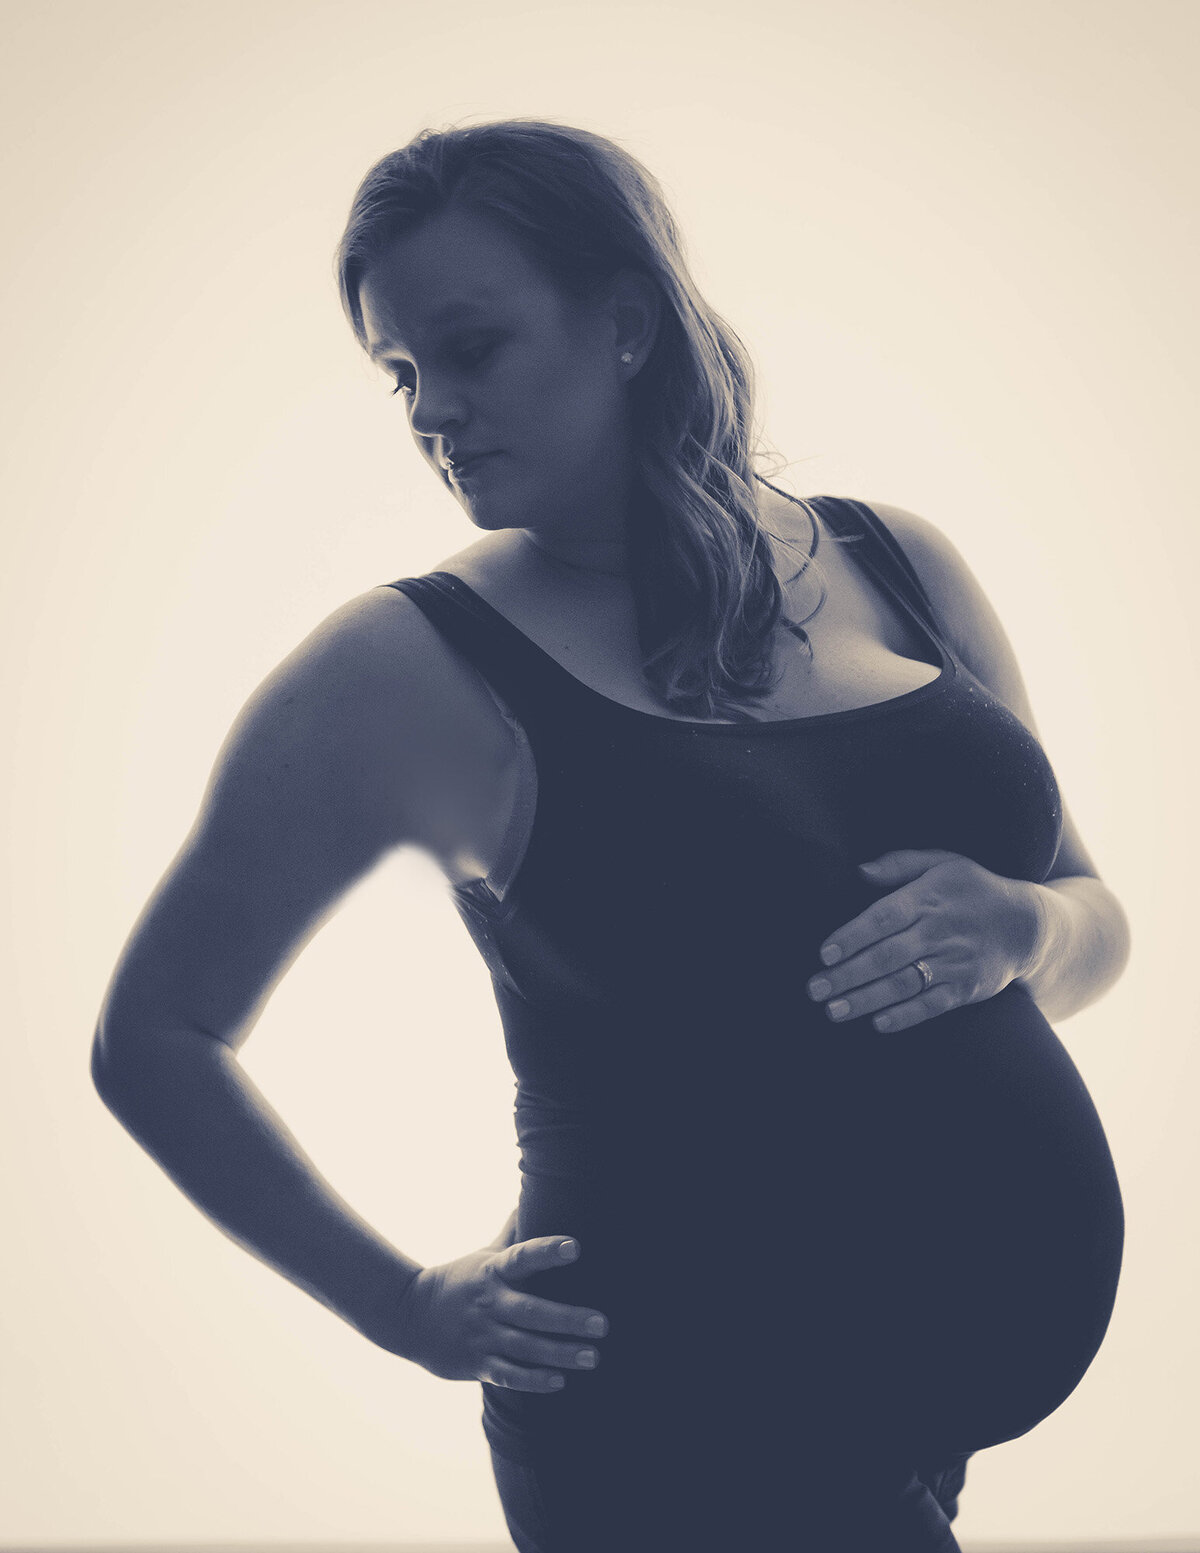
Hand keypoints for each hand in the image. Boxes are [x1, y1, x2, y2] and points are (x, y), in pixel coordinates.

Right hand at [384, 1236, 608, 1392]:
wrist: (408, 1315)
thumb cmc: (459, 1281)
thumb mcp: (484, 1254)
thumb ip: (513, 1232)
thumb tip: (533, 1193)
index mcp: (493, 1271)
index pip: (523, 1256)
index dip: (548, 1250)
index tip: (576, 1246)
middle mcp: (490, 1303)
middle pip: (532, 1311)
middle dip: (568, 1319)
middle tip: (602, 1324)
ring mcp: (482, 1335)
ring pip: (526, 1347)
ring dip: (560, 1353)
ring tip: (593, 1357)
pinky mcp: (476, 1363)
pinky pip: (508, 1375)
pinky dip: (532, 1380)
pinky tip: (559, 1382)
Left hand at [806, 849, 1042, 1033]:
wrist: (1027, 925)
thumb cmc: (973, 889)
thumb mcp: (942, 862)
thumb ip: (899, 864)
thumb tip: (859, 870)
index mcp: (927, 897)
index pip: (882, 917)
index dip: (852, 936)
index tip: (823, 953)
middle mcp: (939, 931)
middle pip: (886, 956)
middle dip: (846, 975)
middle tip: (813, 989)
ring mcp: (954, 962)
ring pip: (903, 984)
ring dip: (866, 1000)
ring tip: (833, 1010)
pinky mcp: (967, 989)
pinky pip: (932, 1005)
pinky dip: (905, 1016)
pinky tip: (877, 1023)